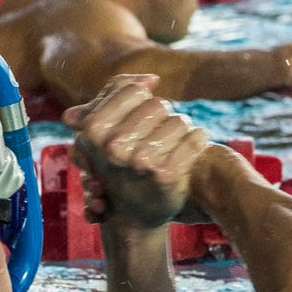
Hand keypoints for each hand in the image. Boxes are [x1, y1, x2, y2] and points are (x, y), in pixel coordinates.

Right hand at [62, 75, 210, 227]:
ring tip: (171, 144)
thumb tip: (152, 79)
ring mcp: (140, 162)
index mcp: (93, 131)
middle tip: (155, 134)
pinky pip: (196, 137)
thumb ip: (119, 93)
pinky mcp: (166, 175)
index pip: (133, 90)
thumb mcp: (105, 128)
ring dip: (180, 129)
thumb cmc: (120, 161)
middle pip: (158, 104)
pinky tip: (190, 148)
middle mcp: (114, 147)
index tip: (141, 113)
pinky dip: (198, 139)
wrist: (133, 212)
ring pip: (179, 120)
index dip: (142, 97)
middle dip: (161, 116)